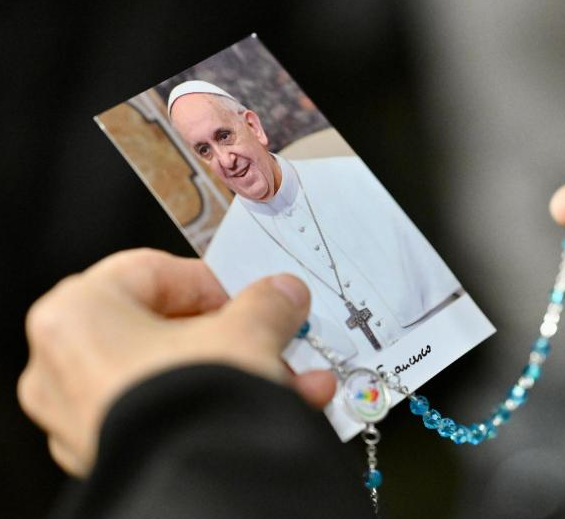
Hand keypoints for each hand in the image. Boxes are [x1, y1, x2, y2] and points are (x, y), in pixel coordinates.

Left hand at [19, 249, 335, 476]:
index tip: (251, 294)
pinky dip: (220, 406)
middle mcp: (65, 367)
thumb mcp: (246, 332)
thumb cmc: (186, 405)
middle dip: (237, 334)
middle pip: (168, 330)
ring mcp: (83, 418)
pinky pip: (174, 414)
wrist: (191, 486)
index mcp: (75, 315)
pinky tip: (282, 406)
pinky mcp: (113, 455)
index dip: (212, 281)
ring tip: (297, 378)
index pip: (151, 272)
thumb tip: (282, 295)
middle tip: (276, 334)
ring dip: (242, 371)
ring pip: (176, 376)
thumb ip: (266, 305)